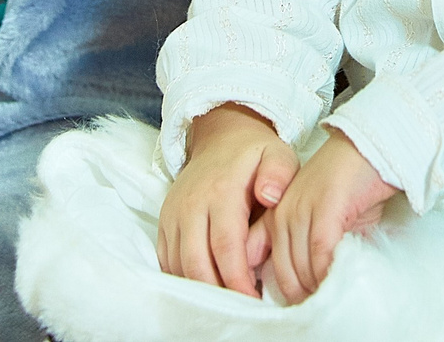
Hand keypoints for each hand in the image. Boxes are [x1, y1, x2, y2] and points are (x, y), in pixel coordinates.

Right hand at [159, 106, 298, 296]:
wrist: (219, 138)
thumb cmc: (254, 154)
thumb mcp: (277, 154)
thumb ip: (279, 174)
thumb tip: (269, 196)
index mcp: (221, 191)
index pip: (226, 245)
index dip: (238, 278)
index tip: (255, 298)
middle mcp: (191, 205)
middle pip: (197, 262)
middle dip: (219, 291)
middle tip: (243, 306)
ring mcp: (173, 215)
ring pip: (179, 266)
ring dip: (202, 288)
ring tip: (229, 298)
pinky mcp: (165, 223)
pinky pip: (168, 261)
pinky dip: (185, 279)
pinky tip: (209, 285)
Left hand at [262, 131, 397, 304]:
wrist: (369, 148)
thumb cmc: (349, 186)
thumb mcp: (320, 218)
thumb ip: (309, 246)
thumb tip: (311, 284)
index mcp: (275, 216)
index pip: (261, 263)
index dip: (275, 289)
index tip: (291, 306)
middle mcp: (282, 213)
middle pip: (283, 272)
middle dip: (300, 296)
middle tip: (317, 309)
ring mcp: (301, 210)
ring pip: (301, 266)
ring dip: (315, 288)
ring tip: (329, 301)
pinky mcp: (325, 208)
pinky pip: (320, 252)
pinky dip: (327, 273)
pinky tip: (337, 282)